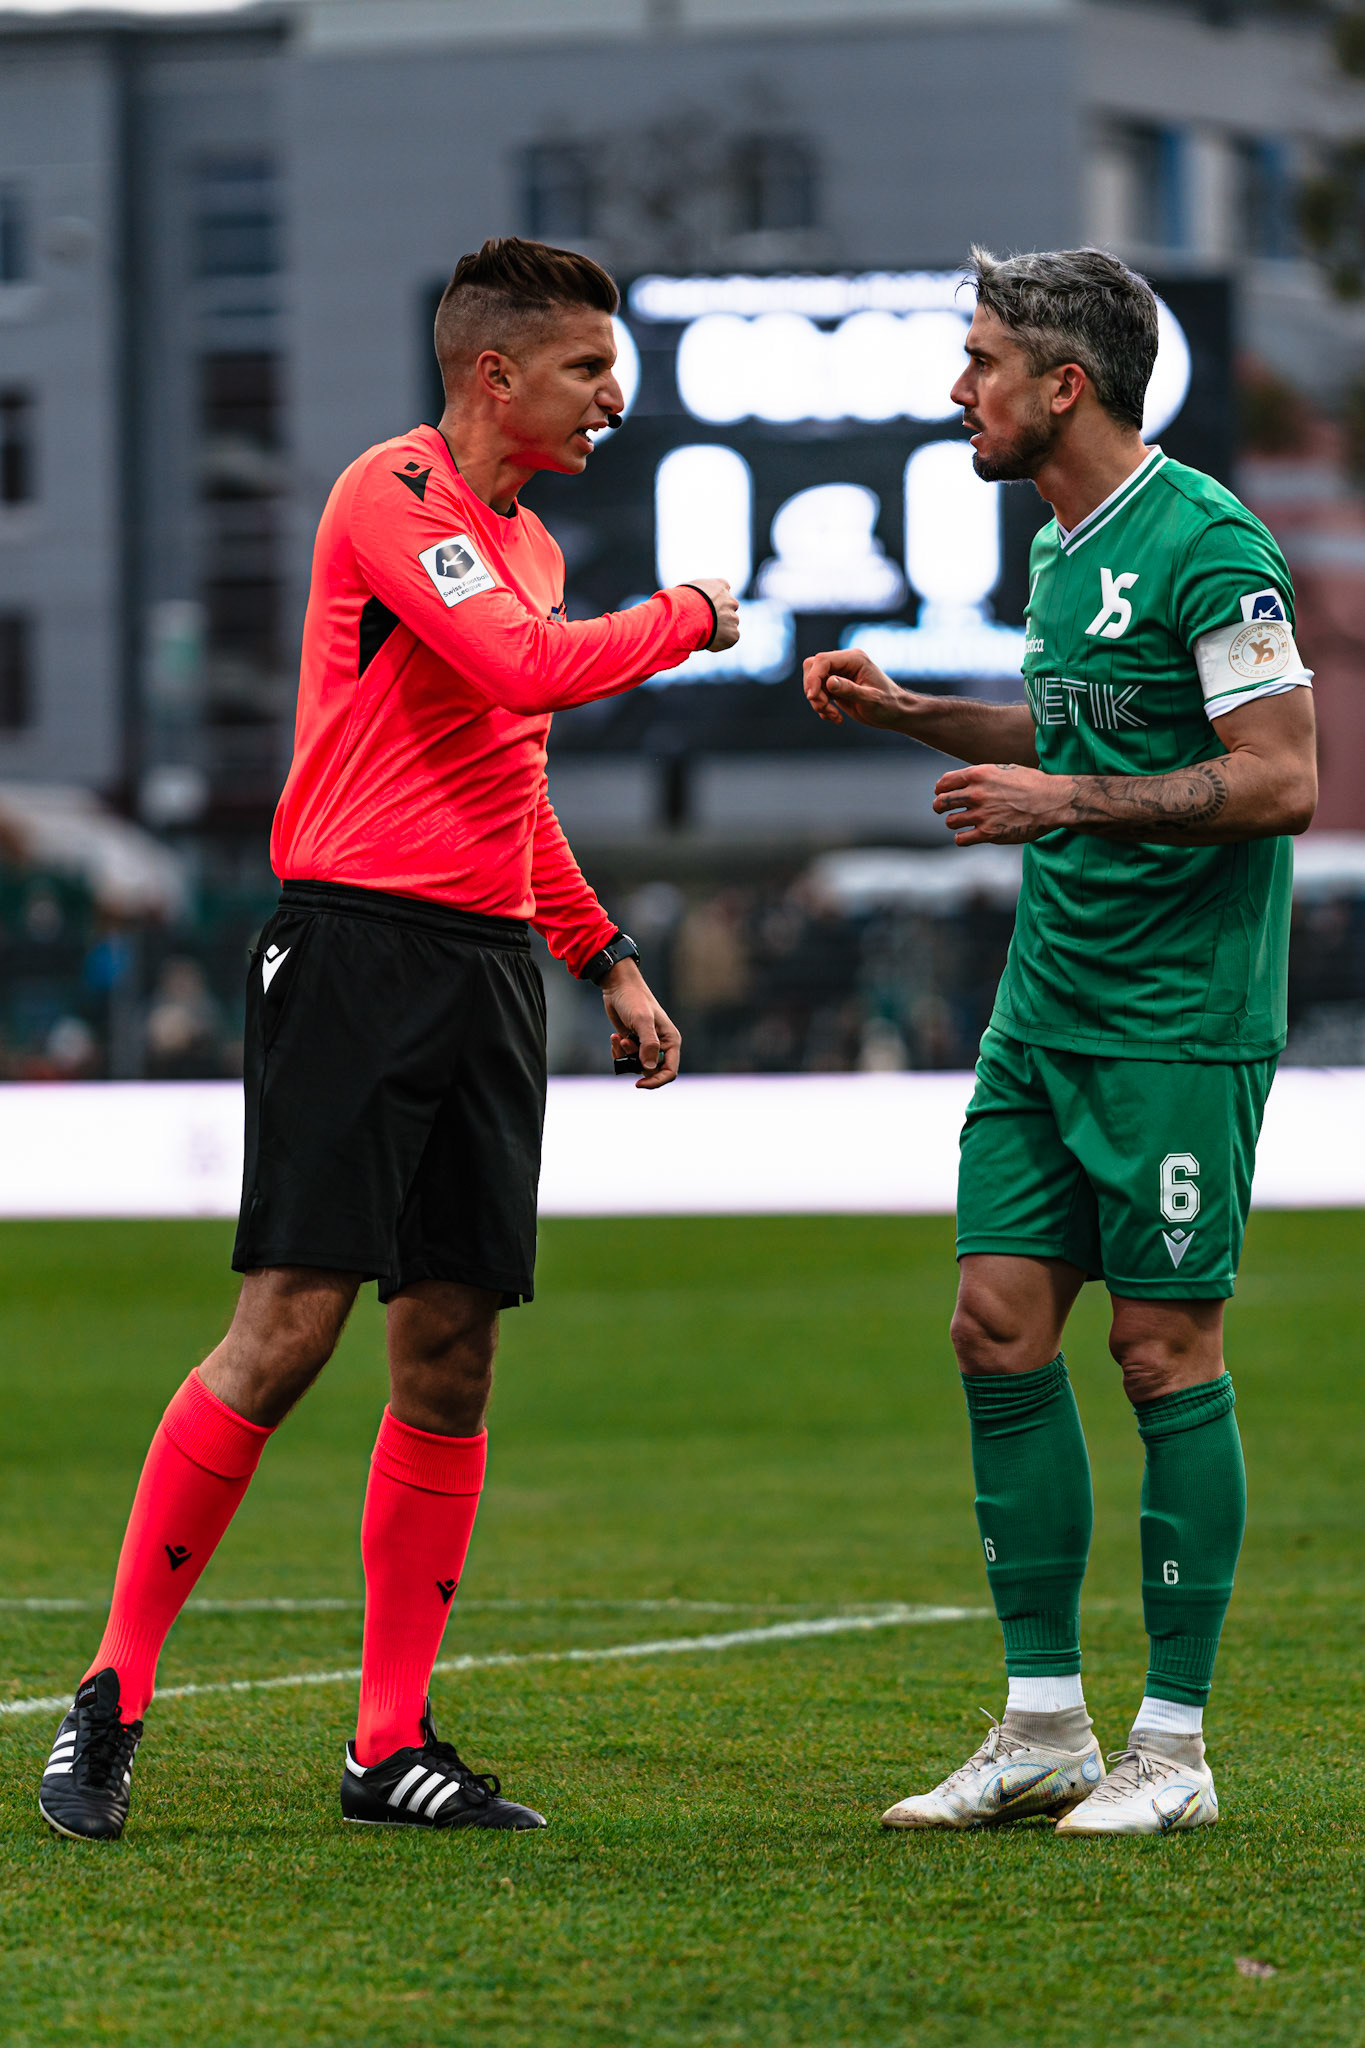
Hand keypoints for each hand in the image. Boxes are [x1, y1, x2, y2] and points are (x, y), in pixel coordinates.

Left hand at [600, 959, 681, 1089]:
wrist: (618, 986)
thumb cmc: (633, 999)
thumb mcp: (642, 1020)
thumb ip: (648, 1045)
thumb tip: (649, 1069)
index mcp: (671, 1041)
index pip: (670, 1071)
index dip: (656, 1081)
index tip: (638, 1083)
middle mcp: (661, 1045)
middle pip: (651, 1071)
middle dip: (634, 1062)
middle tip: (626, 1042)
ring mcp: (646, 1045)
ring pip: (636, 1066)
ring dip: (624, 1055)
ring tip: (619, 1037)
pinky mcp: (633, 1043)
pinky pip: (626, 1059)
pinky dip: (618, 1052)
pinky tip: (614, 1037)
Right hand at [680, 578, 739, 651]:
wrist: (687, 616)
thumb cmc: (681, 601)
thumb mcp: (688, 589)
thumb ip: (697, 592)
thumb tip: (688, 598)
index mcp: (720, 585)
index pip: (723, 590)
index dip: (714, 600)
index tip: (707, 606)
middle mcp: (730, 601)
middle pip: (730, 607)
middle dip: (721, 614)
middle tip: (706, 622)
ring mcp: (733, 618)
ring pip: (731, 624)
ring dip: (721, 628)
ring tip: (704, 632)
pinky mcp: (733, 634)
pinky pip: (731, 638)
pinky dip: (722, 641)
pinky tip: (709, 641)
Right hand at [803, 647, 911, 728]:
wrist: (896, 714)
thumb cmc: (888, 705)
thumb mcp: (870, 699)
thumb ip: (849, 690)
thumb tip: (828, 682)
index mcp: (854, 659)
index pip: (822, 660)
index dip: (813, 678)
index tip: (813, 697)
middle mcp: (845, 663)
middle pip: (813, 668)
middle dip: (813, 690)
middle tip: (824, 707)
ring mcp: (840, 674)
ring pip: (813, 682)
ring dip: (818, 702)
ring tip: (834, 716)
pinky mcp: (837, 687)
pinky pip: (818, 694)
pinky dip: (822, 708)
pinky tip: (836, 718)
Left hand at [933, 764, 1071, 845]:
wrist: (1052, 801)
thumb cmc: (1031, 784)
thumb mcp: (1003, 770)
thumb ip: (982, 776)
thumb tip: (964, 782)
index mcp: (979, 774)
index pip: (945, 782)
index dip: (940, 789)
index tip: (941, 793)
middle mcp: (976, 794)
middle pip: (942, 802)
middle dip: (939, 807)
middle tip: (942, 810)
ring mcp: (982, 814)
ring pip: (950, 821)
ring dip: (954, 822)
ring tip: (962, 822)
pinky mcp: (989, 833)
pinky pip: (961, 839)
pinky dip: (961, 838)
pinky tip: (967, 835)